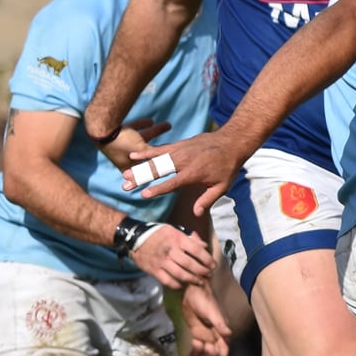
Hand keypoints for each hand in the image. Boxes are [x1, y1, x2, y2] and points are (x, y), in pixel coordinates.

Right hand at [93, 117, 174, 171]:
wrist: (101, 125)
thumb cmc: (122, 141)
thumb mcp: (142, 151)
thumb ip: (154, 156)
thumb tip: (170, 162)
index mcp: (127, 165)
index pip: (145, 169)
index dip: (158, 166)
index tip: (170, 162)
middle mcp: (123, 156)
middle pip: (146, 153)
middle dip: (161, 148)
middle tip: (173, 144)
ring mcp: (119, 144)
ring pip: (141, 139)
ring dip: (155, 132)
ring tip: (169, 125)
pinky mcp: (117, 132)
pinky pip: (134, 129)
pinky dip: (142, 126)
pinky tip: (151, 120)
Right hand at [123, 130, 245, 217]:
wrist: (231, 141)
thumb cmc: (227, 167)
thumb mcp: (222, 186)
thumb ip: (207, 200)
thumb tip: (196, 214)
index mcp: (192, 173)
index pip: (171, 183)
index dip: (157, 189)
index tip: (143, 195)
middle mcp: (183, 161)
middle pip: (157, 171)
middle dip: (140, 178)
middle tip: (125, 185)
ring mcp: (179, 151)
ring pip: (155, 160)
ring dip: (139, 167)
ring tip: (124, 174)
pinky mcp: (178, 145)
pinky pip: (160, 149)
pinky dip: (146, 152)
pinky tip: (133, 156)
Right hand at [129, 223, 213, 289]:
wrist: (134, 238)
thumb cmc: (158, 234)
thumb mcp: (174, 230)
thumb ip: (190, 238)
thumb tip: (205, 245)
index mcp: (176, 239)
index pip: (196, 250)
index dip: (207, 259)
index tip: (213, 264)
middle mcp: (170, 250)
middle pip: (190, 264)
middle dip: (202, 271)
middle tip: (209, 274)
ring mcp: (161, 262)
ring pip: (180, 274)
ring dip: (192, 279)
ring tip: (200, 281)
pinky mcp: (154, 270)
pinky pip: (168, 281)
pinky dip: (177, 285)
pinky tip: (184, 285)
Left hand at [180, 281, 231, 355]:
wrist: (194, 290)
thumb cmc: (205, 300)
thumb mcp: (212, 311)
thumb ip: (219, 323)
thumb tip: (228, 333)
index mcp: (221, 332)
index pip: (223, 351)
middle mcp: (215, 335)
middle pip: (213, 354)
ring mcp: (205, 334)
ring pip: (204, 352)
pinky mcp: (196, 331)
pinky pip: (196, 346)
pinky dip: (192, 355)